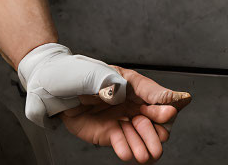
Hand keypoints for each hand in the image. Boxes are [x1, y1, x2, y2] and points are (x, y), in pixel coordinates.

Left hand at [59, 66, 189, 162]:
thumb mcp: (110, 75)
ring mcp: (121, 121)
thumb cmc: (79, 73)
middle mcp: (132, 106)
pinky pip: (122, 144)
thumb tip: (175, 98)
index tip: (165, 114)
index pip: (162, 103)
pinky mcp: (107, 133)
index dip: (165, 110)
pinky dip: (126, 149)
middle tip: (157, 140)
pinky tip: (127, 153)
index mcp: (137, 89)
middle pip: (156, 125)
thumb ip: (142, 88)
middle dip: (157, 135)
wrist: (52, 86)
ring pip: (141, 138)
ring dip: (144, 147)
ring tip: (142, 154)